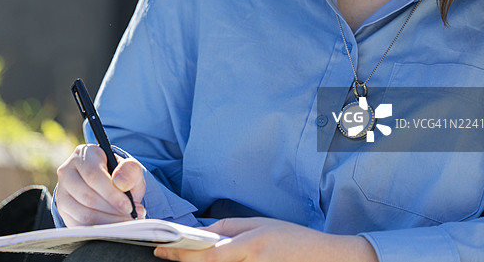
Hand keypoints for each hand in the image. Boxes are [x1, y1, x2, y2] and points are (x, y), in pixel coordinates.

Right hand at [56, 144, 146, 225]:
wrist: (107, 184)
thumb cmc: (118, 174)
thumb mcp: (129, 168)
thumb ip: (130, 170)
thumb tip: (121, 183)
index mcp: (84, 155)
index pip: (93, 175)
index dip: (111, 193)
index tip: (128, 206)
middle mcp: (67, 171)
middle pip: (87, 197)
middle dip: (112, 211)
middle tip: (130, 218)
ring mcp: (62, 192)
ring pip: (83, 214)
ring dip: (107, 222)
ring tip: (126, 222)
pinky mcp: (63, 211)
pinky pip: (80, 226)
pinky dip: (99, 230)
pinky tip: (114, 227)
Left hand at [154, 217, 376, 261]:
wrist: (322, 256)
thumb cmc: (289, 237)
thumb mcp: (258, 225)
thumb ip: (227, 230)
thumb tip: (200, 233)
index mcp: (250, 244)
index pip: (208, 253)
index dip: (182, 253)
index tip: (161, 249)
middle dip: (184, 260)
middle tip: (164, 253)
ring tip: (182, 255)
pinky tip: (204, 260)